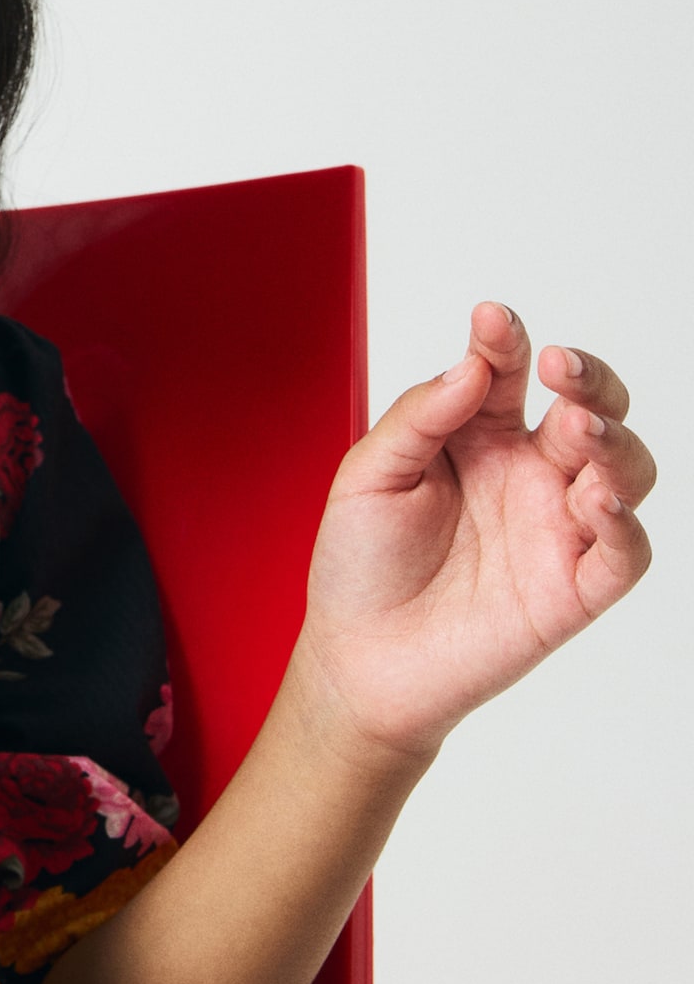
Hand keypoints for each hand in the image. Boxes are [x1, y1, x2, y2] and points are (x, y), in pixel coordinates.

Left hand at [293, 303, 655, 766]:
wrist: (358, 661)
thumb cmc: (361, 565)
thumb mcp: (369, 477)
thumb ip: (419, 418)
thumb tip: (471, 367)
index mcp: (480, 437)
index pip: (510, 374)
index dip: (507, 343)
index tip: (491, 321)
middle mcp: (529, 474)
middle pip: (591, 409)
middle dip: (590, 380)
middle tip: (562, 366)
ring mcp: (556, 528)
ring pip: (624, 470)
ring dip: (615, 442)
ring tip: (580, 428)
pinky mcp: (573, 590)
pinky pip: (623, 553)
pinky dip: (624, 524)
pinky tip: (596, 500)